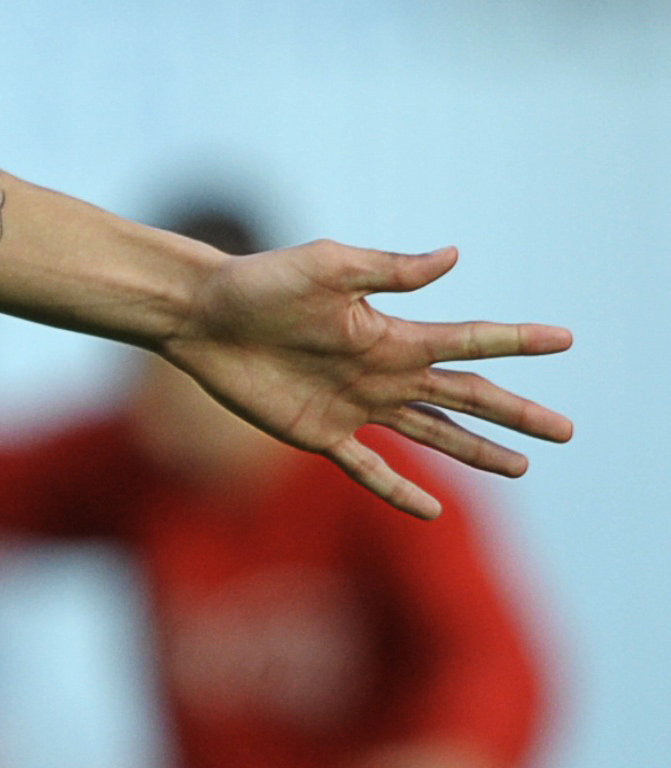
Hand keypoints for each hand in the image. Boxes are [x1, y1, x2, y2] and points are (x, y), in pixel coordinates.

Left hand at [162, 243, 570, 518]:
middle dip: (515, 414)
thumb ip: (389, 269)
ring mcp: (353, 406)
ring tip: (522, 467)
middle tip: (566, 430)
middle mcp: (382, 372)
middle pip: (464, 398)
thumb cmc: (261, 282)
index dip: (515, 341)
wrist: (201, 314)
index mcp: (391, 334)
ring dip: (477, 452)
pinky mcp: (316, 433)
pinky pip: (366, 468)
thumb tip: (455, 256)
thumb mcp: (328, 266)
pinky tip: (431, 511)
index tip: (564, 340)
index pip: (468, 341)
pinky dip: (398, 491)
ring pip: (431, 436)